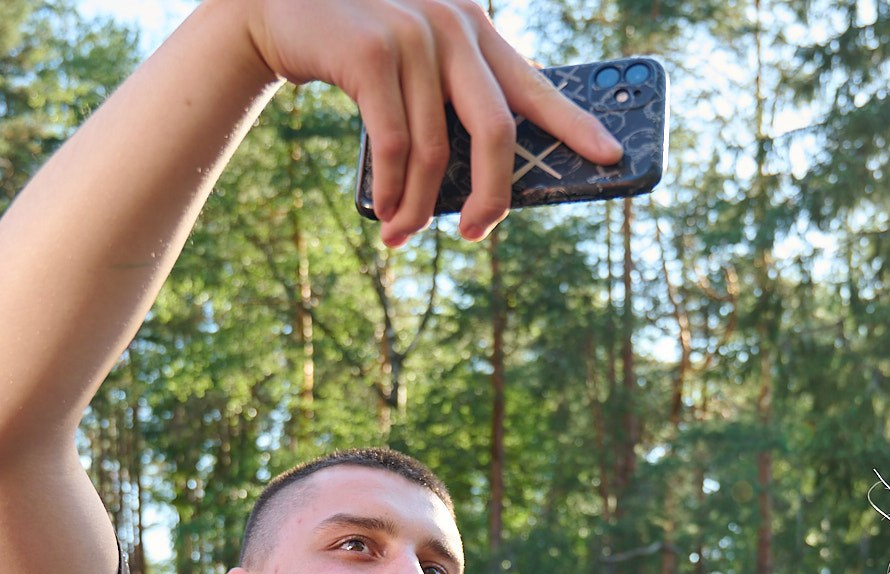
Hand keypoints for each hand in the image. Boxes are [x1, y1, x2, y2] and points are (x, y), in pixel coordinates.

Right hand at [235, 0, 623, 244]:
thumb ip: (450, 97)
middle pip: (496, 130)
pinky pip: (396, 144)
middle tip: (476, 232)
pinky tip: (386, 213)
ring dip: (419, 205)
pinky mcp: (372, 52)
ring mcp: (414, 35)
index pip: (533, 84)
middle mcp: (453, 25)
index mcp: (473, 27)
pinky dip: (393, 189)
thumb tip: (483, 182)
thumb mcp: (414, 61)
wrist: (279, 8)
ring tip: (403, 235)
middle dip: (492, 194)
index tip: (611, 156)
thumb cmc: (353, 47)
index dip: (573, 124)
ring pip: (437, 150)